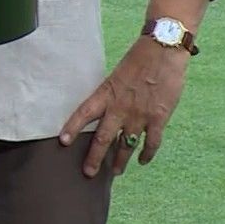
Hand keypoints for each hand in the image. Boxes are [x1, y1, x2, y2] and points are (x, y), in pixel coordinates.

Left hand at [59, 37, 190, 177]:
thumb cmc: (139, 59)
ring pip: (126, 145)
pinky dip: (147, 153)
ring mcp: (139, 115)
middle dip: (94, 157)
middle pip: (103, 138)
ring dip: (120, 160)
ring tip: (115, 172)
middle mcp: (120, 108)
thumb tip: (105, 109)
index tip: (62, 142)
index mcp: (107, 94)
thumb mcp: (116, 75)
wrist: (162, 51)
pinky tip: (143, 161)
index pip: (84, 113)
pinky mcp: (158, 118)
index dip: (72, 128)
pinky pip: (151, 142)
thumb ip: (111, 94)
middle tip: (88, 172)